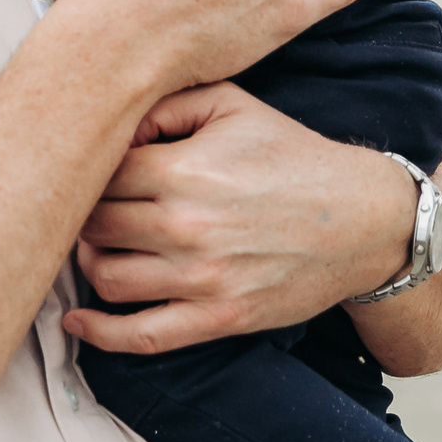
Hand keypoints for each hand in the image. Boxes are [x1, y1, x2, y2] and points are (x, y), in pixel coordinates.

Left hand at [64, 83, 413, 355]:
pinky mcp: (219, 319)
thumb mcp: (231, 106)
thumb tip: (110, 124)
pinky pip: (142, 336)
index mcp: (182, 172)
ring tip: (99, 248)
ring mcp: (202, 279)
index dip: (86, 172)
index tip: (91, 172)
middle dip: (82, 216)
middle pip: (92, 226)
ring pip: (105, 278)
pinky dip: (99, 332)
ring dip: (89, 264)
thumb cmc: (294, 157)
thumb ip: (164, 104)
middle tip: (89, 209)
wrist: (364, 220)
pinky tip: (77, 321)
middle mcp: (186, 227)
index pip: (96, 176)